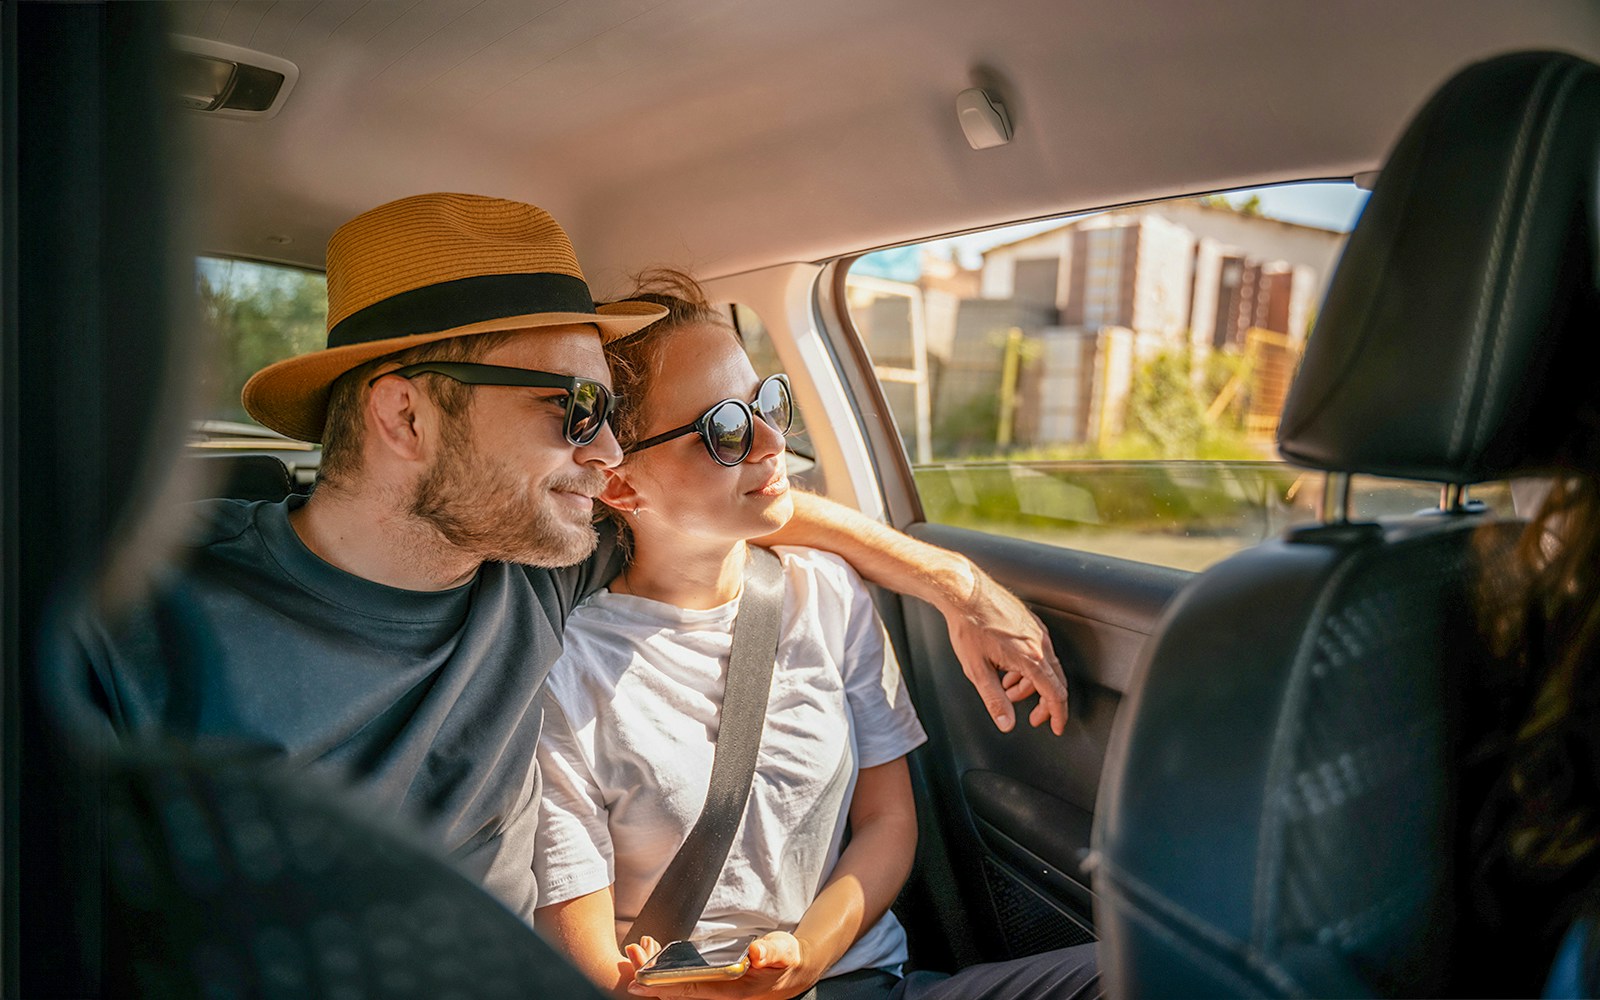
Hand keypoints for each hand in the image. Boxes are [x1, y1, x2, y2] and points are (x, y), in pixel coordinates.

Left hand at [628, 932, 817, 999]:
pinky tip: (652, 957)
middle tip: (631, 955)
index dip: (664, 987)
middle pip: (677, 993)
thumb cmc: (785, 960)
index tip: (639, 981)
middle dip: (651, 978)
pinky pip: (682, 985)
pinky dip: (664, 973)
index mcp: (733, 993)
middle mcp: (718, 998)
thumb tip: (757, 953)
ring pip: (676, 990)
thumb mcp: (784, 951)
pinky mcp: (710, 988)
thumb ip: (772, 952)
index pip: (692, 991)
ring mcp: (713, 994)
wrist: (790, 973)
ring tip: (636, 951)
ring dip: (654, 974)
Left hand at [946, 568, 1068, 733]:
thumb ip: (994, 700)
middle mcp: (1040, 643)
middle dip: (1044, 703)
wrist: (964, 592)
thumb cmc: (968, 625)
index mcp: (1031, 658)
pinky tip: (1007, 669)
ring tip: (1008, 690)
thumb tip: (1006, 722)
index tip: (1056, 727)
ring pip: (1044, 666)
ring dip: (1030, 684)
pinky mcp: (1030, 623)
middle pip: (1054, 681)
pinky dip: (1028, 667)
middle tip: (1033, 717)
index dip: (1058, 715)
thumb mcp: (977, 670)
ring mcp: (1036, 631)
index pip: (1055, 694)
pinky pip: (1038, 651)